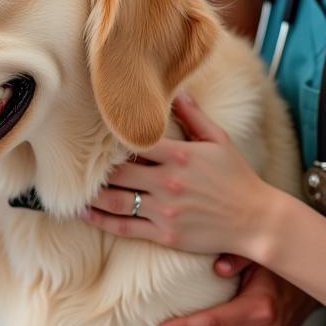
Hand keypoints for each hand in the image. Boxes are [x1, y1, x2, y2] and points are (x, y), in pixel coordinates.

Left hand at [82, 93, 274, 256]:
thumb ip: (193, 116)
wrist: (256, 220)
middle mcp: (167, 182)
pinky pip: (125, 228)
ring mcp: (165, 210)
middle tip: (72, 163)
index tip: (92, 136)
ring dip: (90, 196)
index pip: (135, 143)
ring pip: (116, 201)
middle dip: (95, 168)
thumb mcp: (218, 140)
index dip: (111, 141)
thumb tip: (176, 90)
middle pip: (119, 172)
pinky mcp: (165, 234)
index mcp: (179, 155)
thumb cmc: (237, 177)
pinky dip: (101, 221)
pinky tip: (84, 214)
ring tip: (69, 191)